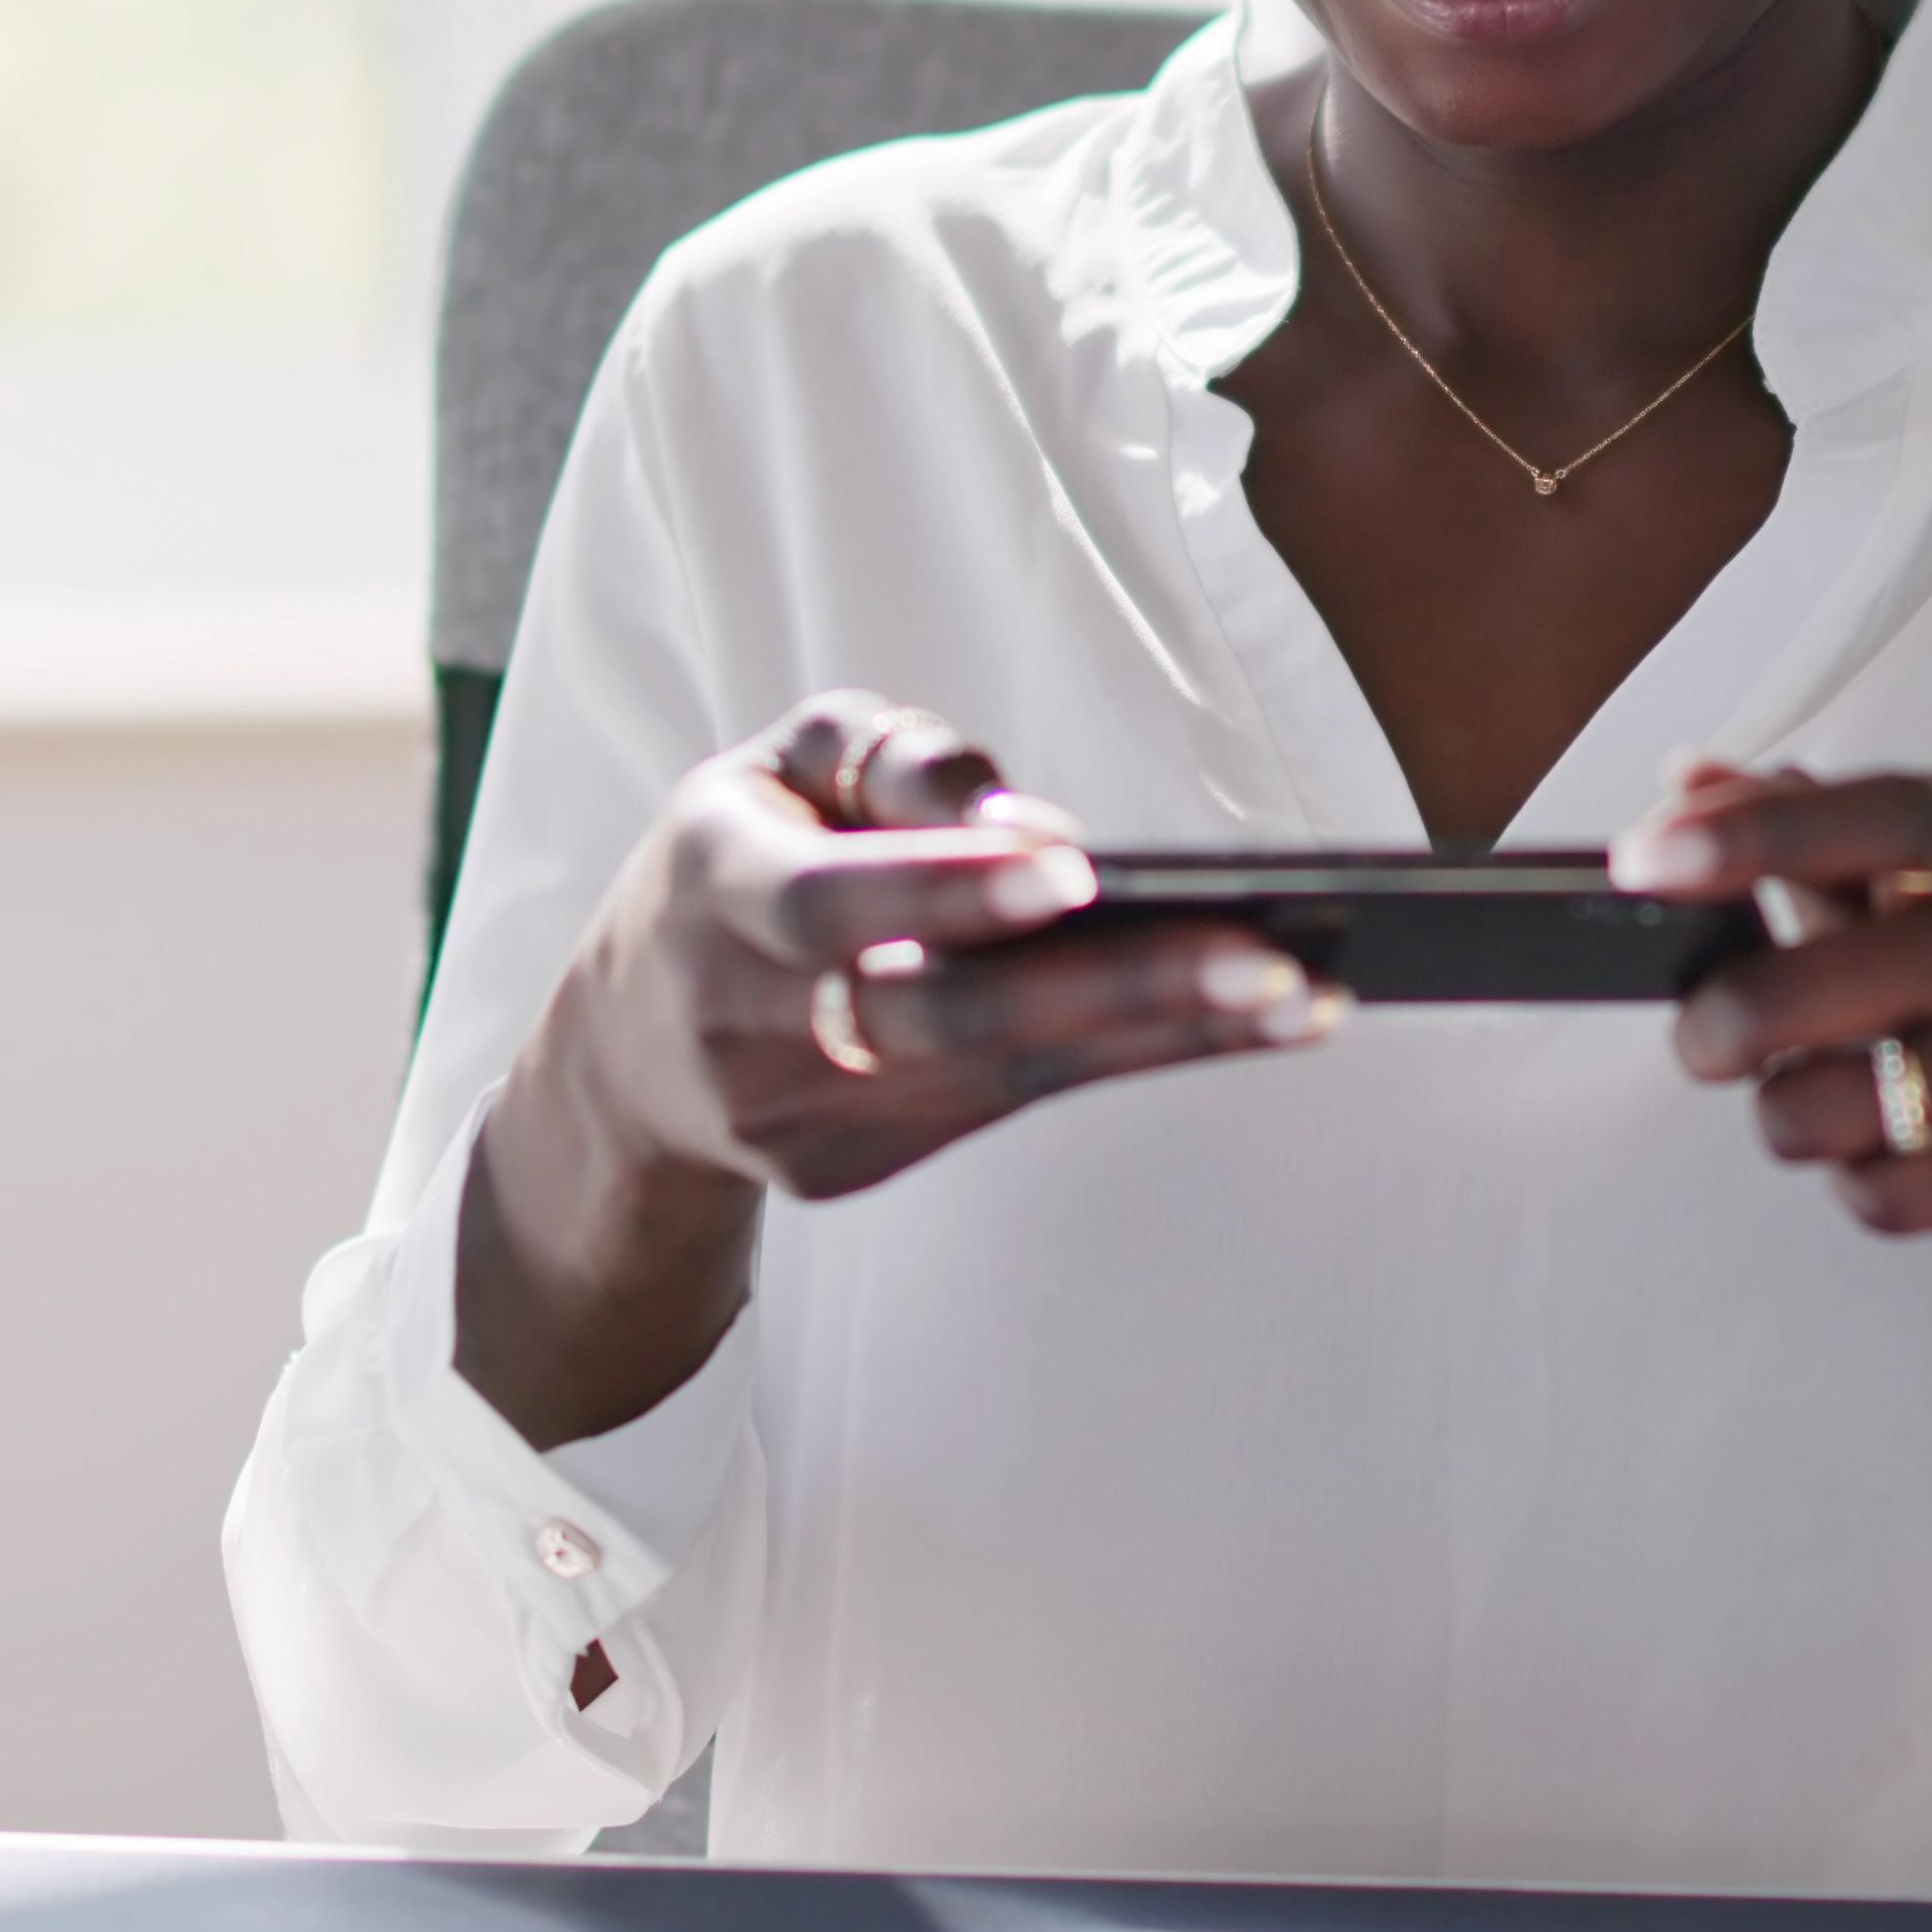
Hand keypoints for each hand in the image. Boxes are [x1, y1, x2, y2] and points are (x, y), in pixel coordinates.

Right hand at [458, 692, 1337, 1444]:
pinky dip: (1136, 1059)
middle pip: (942, 1019)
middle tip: (1269, 957)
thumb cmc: (746, 854)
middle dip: (1114, 991)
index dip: (949, 890)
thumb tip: (1031, 822)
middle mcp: (749, 1022)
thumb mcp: (781, 763)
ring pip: (1003, 1074)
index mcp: (717, 888)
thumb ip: (897, 763)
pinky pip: (1014, 1102)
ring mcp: (799, 1119)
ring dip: (1166, 1034)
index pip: (833, 903)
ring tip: (1306, 992)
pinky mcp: (854, 1168)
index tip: (1079, 870)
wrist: (626, 1045)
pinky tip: (1252, 1022)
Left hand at [1615, 761, 1931, 1437]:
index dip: (1747, 836)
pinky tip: (1891, 1155)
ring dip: (1791, 1119)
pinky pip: (1890, 1196)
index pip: (1864, 817)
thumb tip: (1684, 780)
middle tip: (1707, 1040)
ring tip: (1823, 1099)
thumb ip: (1808, 827)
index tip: (1642, 862)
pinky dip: (1861, 1186)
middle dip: (1718, 1029)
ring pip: (1830, 1110)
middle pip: (1806, 991)